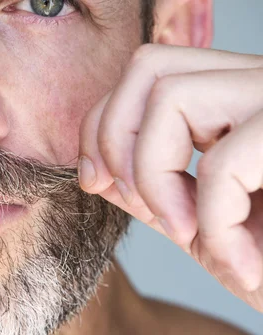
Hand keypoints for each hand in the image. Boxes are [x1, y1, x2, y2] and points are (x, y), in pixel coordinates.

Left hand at [78, 44, 262, 310]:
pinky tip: (242, 264)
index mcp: (229, 102)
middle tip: (136, 204)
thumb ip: (148, 189)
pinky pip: (223, 164)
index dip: (101, 124)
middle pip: (148, 65)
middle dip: (114, 138)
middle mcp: (257, 85)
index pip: (143, 74)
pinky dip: (215, 226)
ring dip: (156, 179)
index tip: (94, 181)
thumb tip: (94, 169)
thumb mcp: (197, 224)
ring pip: (172, 96)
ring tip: (188, 233)